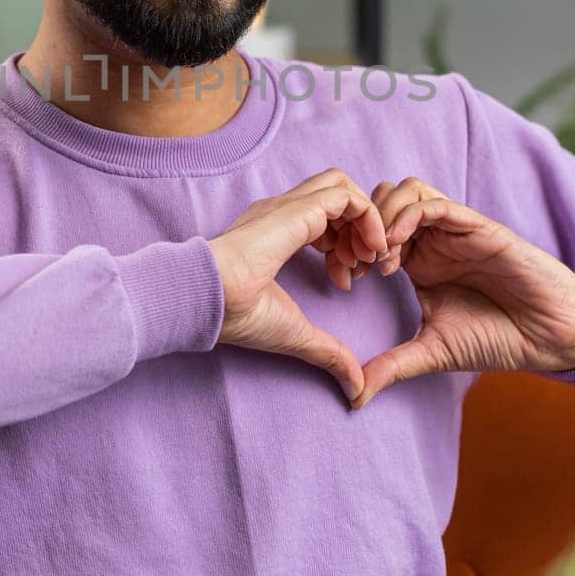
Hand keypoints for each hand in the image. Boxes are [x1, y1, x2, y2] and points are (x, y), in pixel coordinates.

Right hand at [209, 168, 390, 401]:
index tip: (347, 282)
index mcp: (275, 233)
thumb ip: (327, 352)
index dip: (345, 246)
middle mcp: (282, 213)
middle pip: (335, 194)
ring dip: (366, 221)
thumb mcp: (294, 333)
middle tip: (363, 266)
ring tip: (366, 260)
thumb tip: (355, 389)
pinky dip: (368, 218)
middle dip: (360, 227)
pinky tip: (367, 252)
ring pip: (343, 186)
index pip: (322, 217)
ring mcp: (288, 206)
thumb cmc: (234, 315)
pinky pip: (346, 195)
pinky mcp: (296, 209)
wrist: (206, 299)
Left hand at [347, 177, 574, 409]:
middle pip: (382, 200)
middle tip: (356, 264)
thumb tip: (353, 396)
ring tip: (377, 257)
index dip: (350, 248)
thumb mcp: (433, 352)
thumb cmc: (496, 338)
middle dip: (360, 226)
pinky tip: (396, 248)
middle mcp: (432, 239)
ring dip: (382, 216)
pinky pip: (436, 204)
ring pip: (406, 191)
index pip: (371, 231)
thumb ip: (393, 366)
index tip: (344, 280)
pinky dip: (408, 216)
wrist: (549, 337)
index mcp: (417, 260)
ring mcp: (454, 230)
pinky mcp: (477, 227)